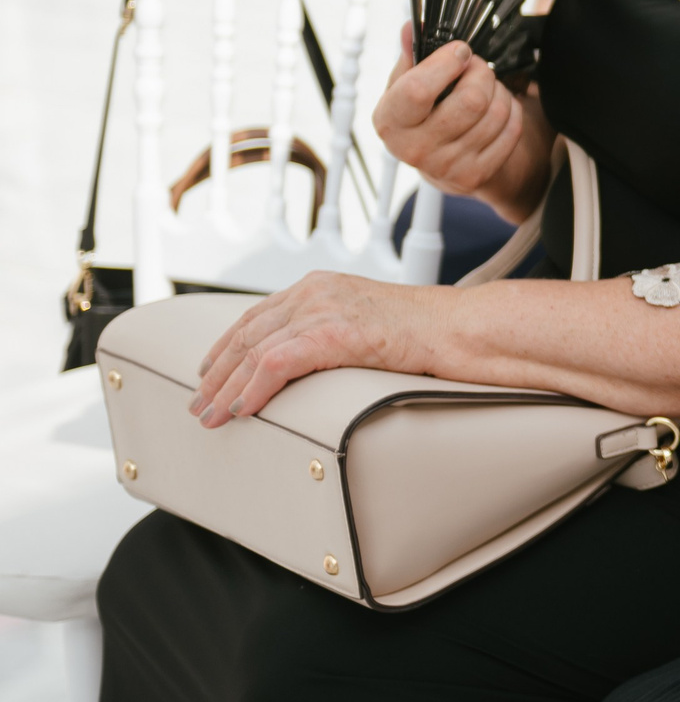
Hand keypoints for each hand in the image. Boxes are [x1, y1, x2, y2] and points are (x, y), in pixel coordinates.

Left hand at [193, 273, 432, 426]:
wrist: (459, 327)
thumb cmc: (428, 331)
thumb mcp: (368, 321)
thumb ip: (334, 330)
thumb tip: (311, 362)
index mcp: (320, 286)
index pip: (256, 316)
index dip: (224, 347)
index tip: (208, 372)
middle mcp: (314, 291)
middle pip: (246, 334)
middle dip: (215, 373)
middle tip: (198, 403)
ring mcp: (322, 309)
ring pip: (253, 351)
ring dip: (225, 388)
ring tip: (210, 415)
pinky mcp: (332, 332)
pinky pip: (275, 365)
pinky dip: (252, 390)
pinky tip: (242, 409)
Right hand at [375, 29, 527, 198]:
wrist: (442, 162)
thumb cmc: (423, 113)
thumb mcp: (407, 84)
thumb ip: (411, 54)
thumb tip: (411, 26)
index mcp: (390, 121)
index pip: (418, 89)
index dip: (446, 63)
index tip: (460, 50)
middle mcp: (414, 149)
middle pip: (471, 100)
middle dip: (481, 73)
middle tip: (477, 68)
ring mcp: (447, 167)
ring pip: (495, 113)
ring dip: (499, 91)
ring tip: (487, 89)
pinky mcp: (476, 175)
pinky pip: (511, 131)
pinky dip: (512, 112)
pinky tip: (499, 108)